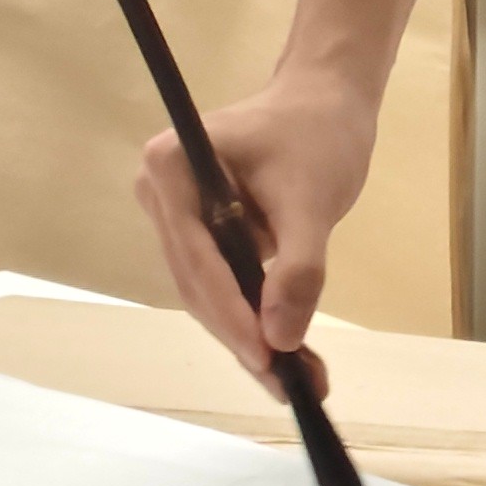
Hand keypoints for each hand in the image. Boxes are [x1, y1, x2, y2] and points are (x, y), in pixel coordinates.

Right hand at [134, 66, 379, 394]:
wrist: (326, 100)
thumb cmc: (317, 134)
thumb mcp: (313, 202)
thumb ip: (298, 271)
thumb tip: (280, 340)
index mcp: (171, 167)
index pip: (197, 258)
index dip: (233, 314)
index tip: (269, 359)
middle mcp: (159, 193)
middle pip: (196, 283)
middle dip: (243, 335)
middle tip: (289, 384)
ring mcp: (176, 215)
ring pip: (208, 293)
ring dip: (249, 336)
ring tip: (298, 379)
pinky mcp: (200, 232)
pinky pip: (222, 283)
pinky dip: (254, 316)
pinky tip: (290, 355)